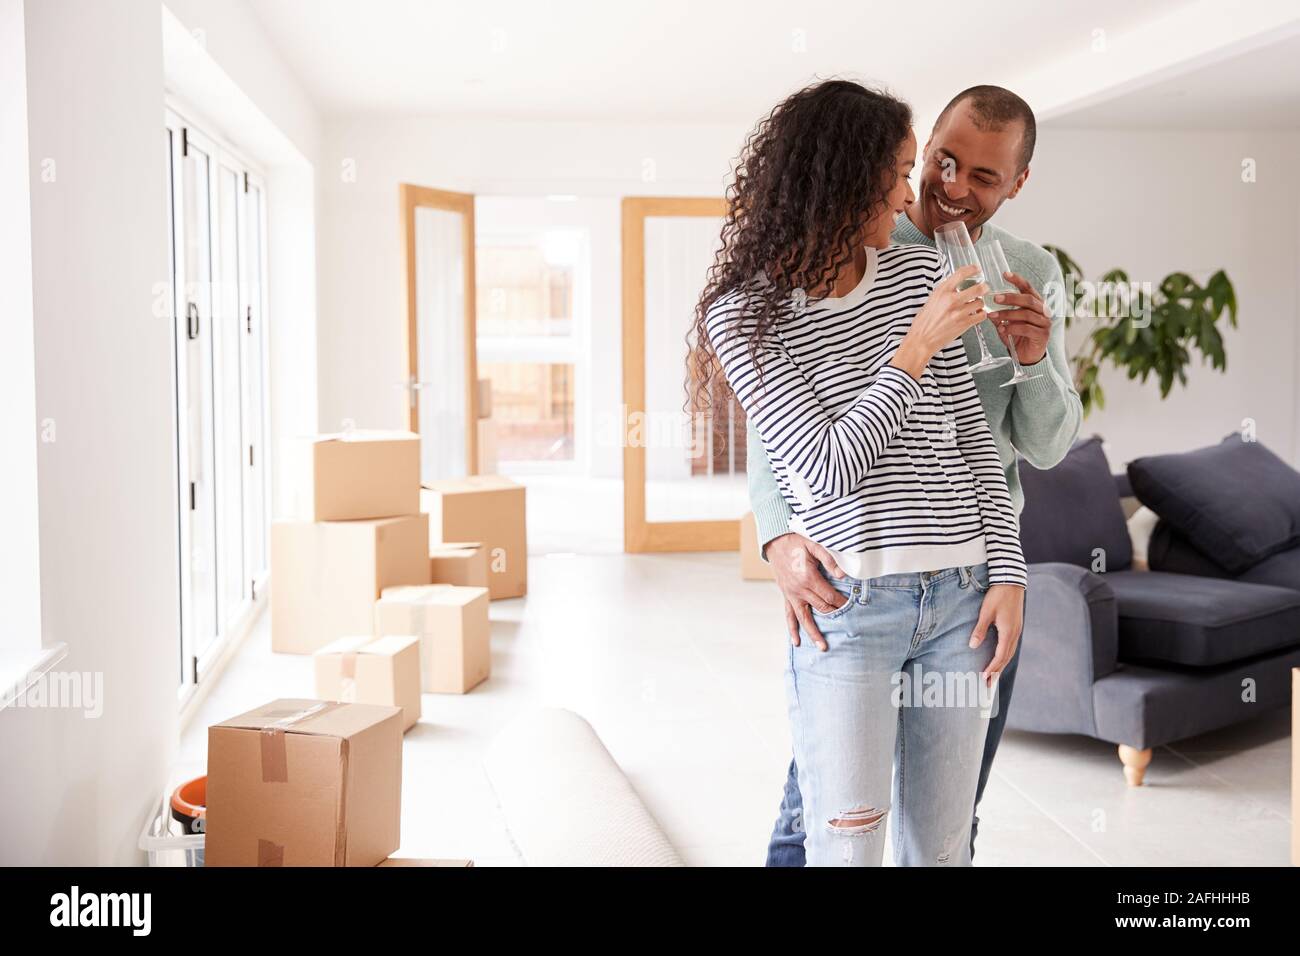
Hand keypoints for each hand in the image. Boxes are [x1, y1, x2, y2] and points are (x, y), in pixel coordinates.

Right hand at [767, 532, 847, 652]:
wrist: (774, 541)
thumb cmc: (796, 541)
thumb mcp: (814, 544)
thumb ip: (829, 560)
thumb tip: (843, 576)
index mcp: (808, 578)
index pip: (830, 597)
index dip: (842, 603)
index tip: (853, 607)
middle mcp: (799, 590)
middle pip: (821, 609)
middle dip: (835, 617)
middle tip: (848, 626)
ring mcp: (791, 595)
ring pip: (804, 618)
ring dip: (813, 633)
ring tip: (823, 647)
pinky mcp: (786, 595)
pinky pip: (788, 615)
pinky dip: (792, 629)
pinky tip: (795, 641)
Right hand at [892, 264, 988, 379]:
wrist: (921, 340)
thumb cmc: (923, 323)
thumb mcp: (931, 301)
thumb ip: (944, 293)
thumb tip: (956, 286)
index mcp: (941, 292)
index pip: (961, 274)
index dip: (972, 269)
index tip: (977, 269)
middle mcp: (951, 300)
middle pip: (978, 288)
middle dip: (984, 287)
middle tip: (984, 288)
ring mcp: (959, 312)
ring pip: (980, 302)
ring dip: (980, 303)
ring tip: (975, 305)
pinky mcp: (964, 324)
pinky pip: (981, 315)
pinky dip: (981, 314)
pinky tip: (977, 314)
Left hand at [969, 584, 1023, 686]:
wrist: (1011, 581)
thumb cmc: (998, 596)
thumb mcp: (986, 612)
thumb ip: (980, 629)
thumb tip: (972, 646)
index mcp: (1008, 632)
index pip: (1000, 656)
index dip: (992, 668)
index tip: (984, 678)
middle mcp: (1015, 634)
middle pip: (1006, 658)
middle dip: (997, 671)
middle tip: (988, 684)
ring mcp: (1017, 630)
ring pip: (1009, 653)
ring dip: (1001, 665)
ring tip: (993, 675)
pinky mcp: (1016, 626)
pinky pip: (1011, 646)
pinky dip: (1004, 655)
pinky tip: (999, 658)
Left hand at [990, 271, 1049, 364]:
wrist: (1027, 356)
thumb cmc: (1017, 337)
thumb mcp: (1006, 323)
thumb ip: (999, 315)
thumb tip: (982, 306)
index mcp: (1035, 304)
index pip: (1028, 288)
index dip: (1018, 280)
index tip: (1005, 274)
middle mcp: (1043, 311)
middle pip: (1028, 299)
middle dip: (1011, 298)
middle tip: (996, 298)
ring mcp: (1044, 323)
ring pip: (1026, 314)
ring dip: (1008, 315)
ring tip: (994, 316)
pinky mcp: (1042, 335)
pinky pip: (1027, 328)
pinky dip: (1013, 328)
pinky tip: (1003, 330)